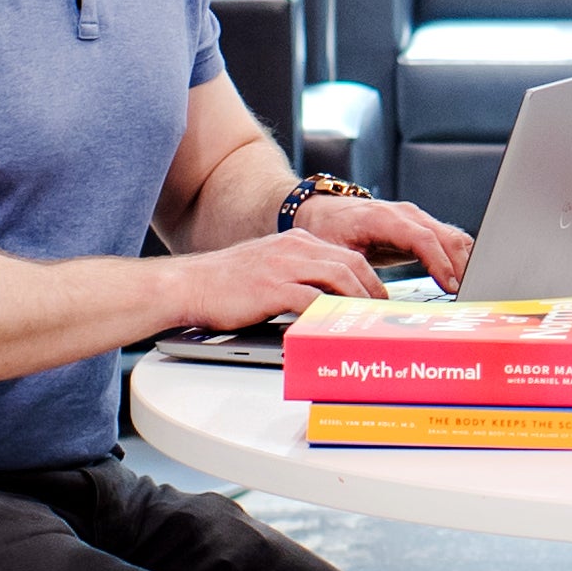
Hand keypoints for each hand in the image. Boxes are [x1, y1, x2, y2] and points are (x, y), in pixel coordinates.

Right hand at [152, 225, 386, 334]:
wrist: (188, 285)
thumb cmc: (224, 285)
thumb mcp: (268, 269)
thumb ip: (296, 278)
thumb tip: (323, 302)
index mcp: (295, 241)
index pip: (345, 254)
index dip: (369, 277)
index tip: (379, 298)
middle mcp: (294, 247)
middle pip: (350, 263)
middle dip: (373, 289)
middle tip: (383, 313)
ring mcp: (284, 266)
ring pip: (339, 277)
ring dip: (359, 301)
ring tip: (369, 322)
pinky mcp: (272, 287)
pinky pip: (312, 300)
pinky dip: (330, 315)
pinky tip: (338, 329)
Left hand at [299, 187, 472, 289]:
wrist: (324, 211)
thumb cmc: (329, 231)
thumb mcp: (335, 255)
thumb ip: (353, 276)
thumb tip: (369, 305)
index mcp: (383, 218)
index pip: (422, 238)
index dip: (439, 263)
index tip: (451, 287)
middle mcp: (406, 214)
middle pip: (445, 237)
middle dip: (462, 266)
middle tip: (471, 294)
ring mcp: (417, 218)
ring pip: (453, 237)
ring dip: (466, 263)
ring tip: (473, 291)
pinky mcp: (422, 228)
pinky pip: (449, 240)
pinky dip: (461, 258)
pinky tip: (465, 279)